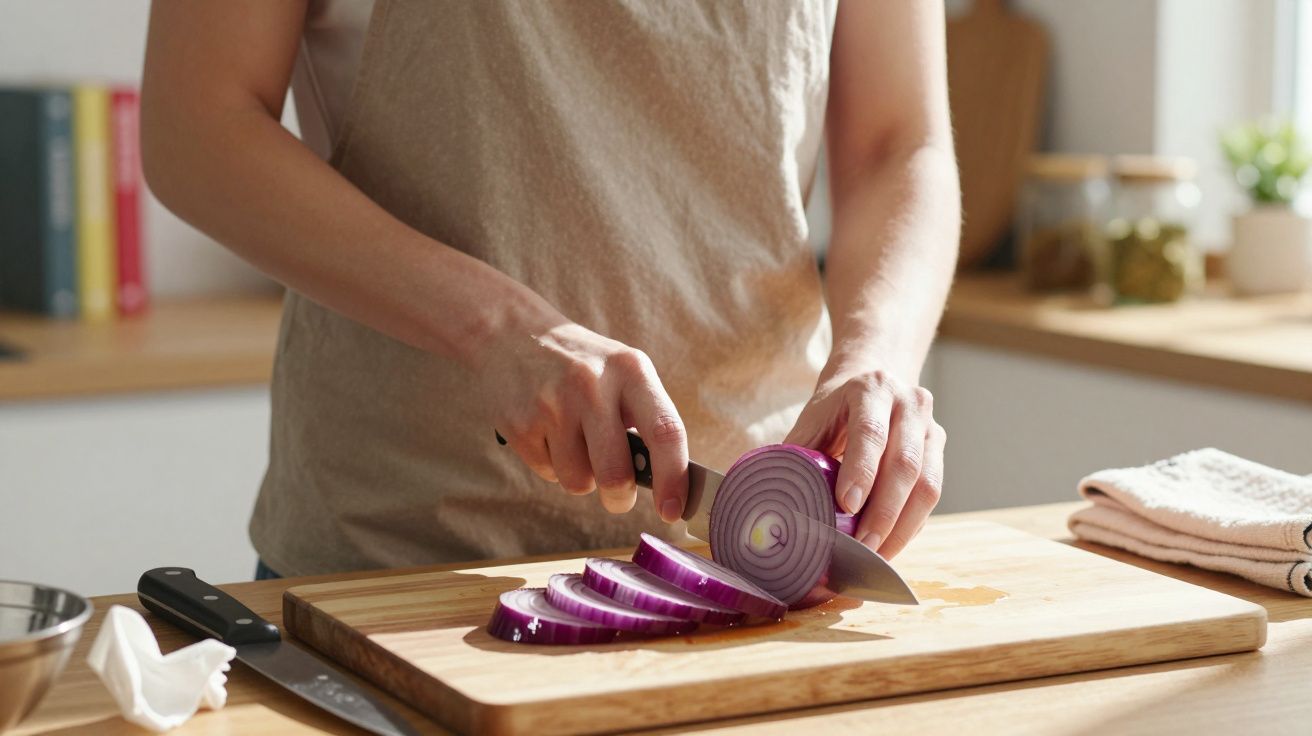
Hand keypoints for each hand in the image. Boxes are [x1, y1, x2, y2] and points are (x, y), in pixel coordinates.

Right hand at [478, 316, 688, 522]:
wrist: (510, 333)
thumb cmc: (582, 365)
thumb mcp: (622, 372)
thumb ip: (647, 419)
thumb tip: (671, 485)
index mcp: (631, 370)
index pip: (665, 431)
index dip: (674, 478)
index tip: (673, 510)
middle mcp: (592, 384)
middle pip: (616, 474)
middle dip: (619, 498)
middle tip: (618, 494)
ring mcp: (552, 404)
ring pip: (579, 482)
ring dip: (581, 476)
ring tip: (573, 441)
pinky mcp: (519, 423)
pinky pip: (547, 473)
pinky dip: (552, 464)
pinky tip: (547, 433)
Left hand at [785, 368, 944, 557]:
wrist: (870, 384)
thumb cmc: (833, 412)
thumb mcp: (811, 423)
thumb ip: (798, 458)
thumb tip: (776, 508)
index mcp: (871, 389)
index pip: (871, 432)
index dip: (861, 471)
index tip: (846, 506)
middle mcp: (909, 403)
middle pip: (905, 463)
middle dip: (883, 512)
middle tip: (862, 546)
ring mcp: (930, 427)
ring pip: (927, 484)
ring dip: (902, 526)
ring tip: (876, 554)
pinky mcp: (939, 450)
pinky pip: (933, 494)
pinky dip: (912, 525)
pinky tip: (890, 543)